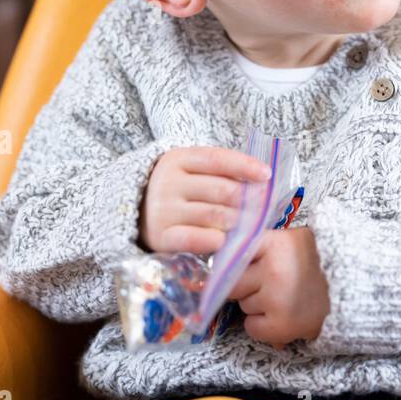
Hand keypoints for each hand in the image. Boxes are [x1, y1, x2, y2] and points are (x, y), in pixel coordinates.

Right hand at [139, 146, 272, 254]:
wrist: (134, 212)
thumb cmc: (177, 190)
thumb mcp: (191, 171)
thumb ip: (221, 172)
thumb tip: (262, 180)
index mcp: (178, 159)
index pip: (218, 159)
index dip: (245, 166)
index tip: (267, 175)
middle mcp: (168, 182)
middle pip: (222, 190)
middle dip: (249, 200)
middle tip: (263, 208)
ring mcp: (163, 210)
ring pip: (214, 215)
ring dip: (237, 221)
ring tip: (246, 225)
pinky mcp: (161, 236)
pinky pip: (194, 238)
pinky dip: (214, 240)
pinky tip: (223, 240)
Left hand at [227, 226, 329, 350]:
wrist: (357, 289)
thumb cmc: (320, 262)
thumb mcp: (293, 241)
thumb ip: (261, 246)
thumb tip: (218, 259)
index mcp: (275, 243)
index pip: (232, 253)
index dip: (231, 261)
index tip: (234, 267)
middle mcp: (272, 270)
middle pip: (232, 282)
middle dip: (244, 286)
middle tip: (266, 284)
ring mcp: (276, 299)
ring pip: (243, 305)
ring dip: (257, 305)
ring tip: (284, 298)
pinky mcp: (280, 326)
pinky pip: (251, 327)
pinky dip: (263, 326)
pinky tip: (282, 315)